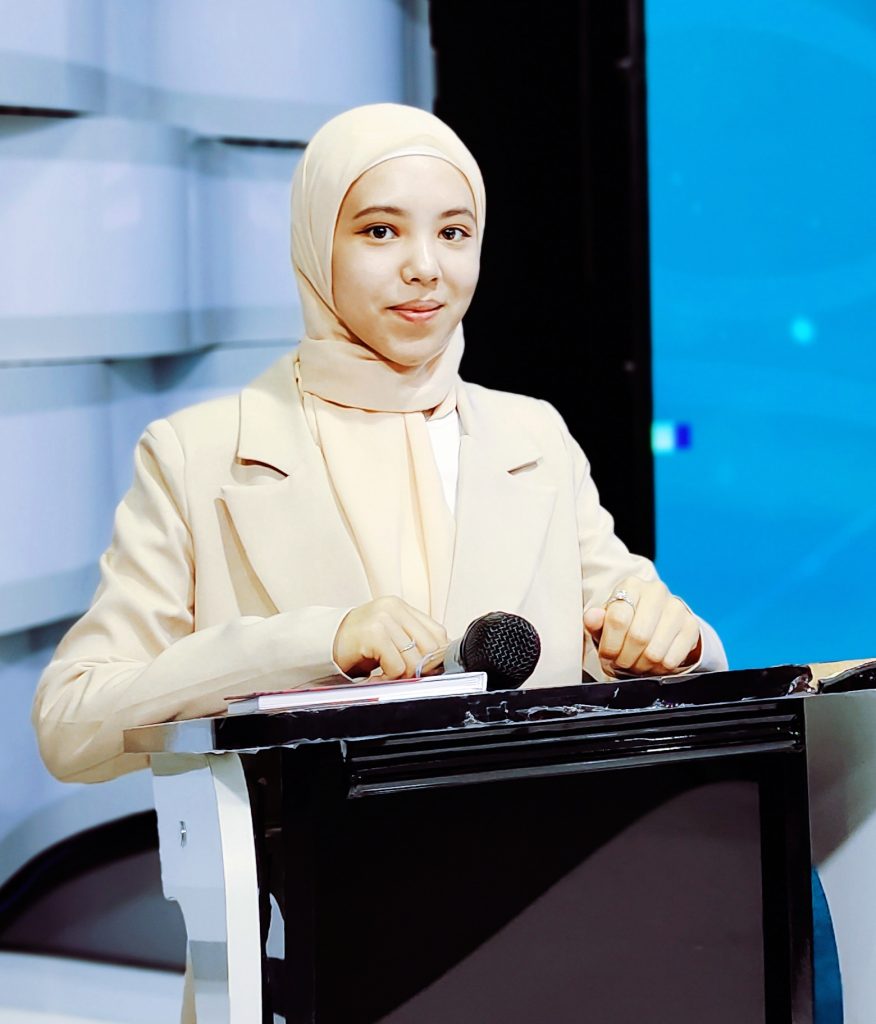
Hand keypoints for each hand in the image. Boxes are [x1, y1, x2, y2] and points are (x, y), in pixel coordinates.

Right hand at [333, 596, 448, 679]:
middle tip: (400, 676)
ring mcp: (383, 619)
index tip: (421, 670)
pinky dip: (388, 679)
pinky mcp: (373, 633)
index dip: (434, 657)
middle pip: (431, 647)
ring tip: (384, 676)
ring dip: (401, 677)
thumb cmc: (355, 645)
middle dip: (419, 669)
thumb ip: (411, 642)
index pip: (438, 633)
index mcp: (401, 607)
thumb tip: (438, 663)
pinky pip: (396, 666)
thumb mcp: (388, 637)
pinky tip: (375, 677)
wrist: (320, 644)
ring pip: (414, 660)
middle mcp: (393, 608)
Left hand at [583, 577, 701, 676]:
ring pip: (655, 651)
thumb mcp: (604, 623)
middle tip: (621, 663)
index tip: (607, 655)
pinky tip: (651, 664)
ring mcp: (677, 608)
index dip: (610, 645)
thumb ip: (595, 621)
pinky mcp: (691, 626)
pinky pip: (672, 659)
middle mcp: (656, 591)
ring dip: (641, 666)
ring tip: (635, 663)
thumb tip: (592, 617)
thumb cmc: (624, 625)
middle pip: (638, 637)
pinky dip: (658, 669)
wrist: (654, 626)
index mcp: (631, 585)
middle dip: (625, 658)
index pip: (618, 619)